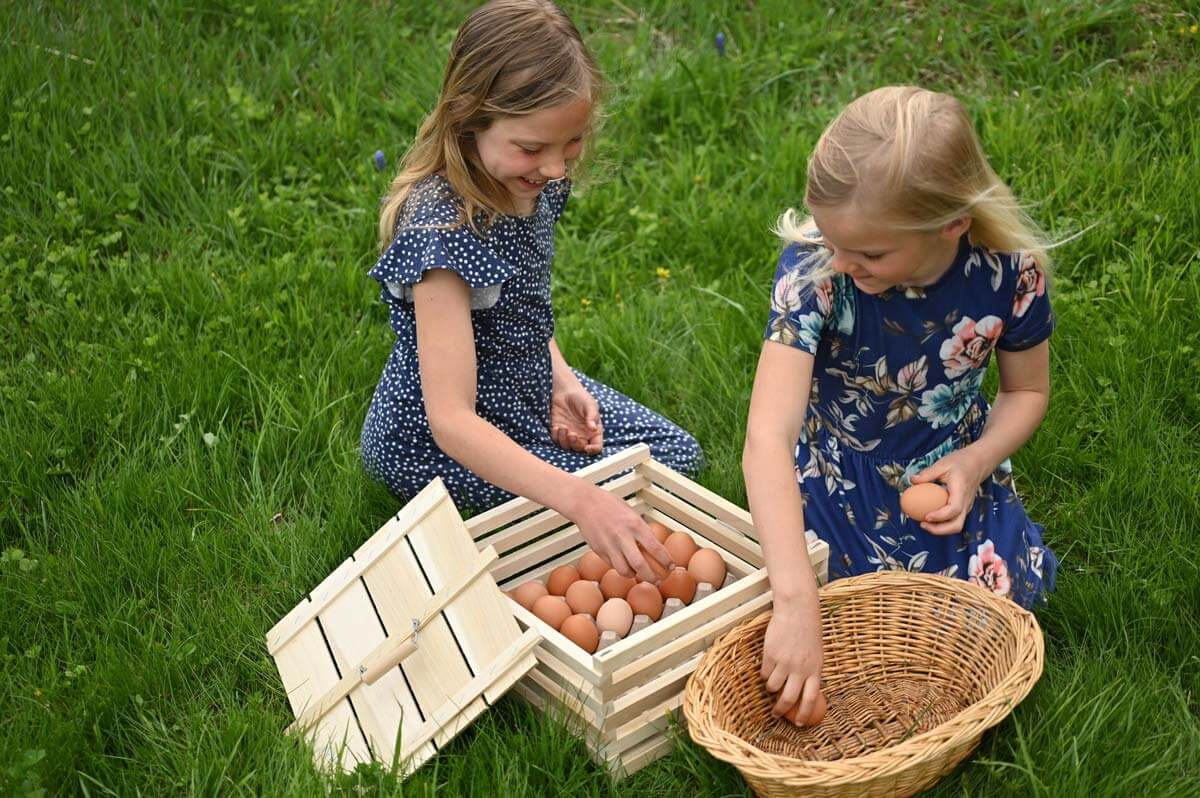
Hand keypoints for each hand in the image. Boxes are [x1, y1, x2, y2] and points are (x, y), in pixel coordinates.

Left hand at [550, 377, 602, 454]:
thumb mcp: (590, 405)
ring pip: (567, 447)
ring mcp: (570, 434)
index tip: (587, 448)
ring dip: (564, 440)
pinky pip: (557, 440)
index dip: (593, 450)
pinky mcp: (559, 431)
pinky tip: (557, 427)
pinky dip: (556, 436)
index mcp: (594, 432)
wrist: (566, 392)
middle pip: (580, 449)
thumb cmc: (581, 398)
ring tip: (563, 427)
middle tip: (572, 434)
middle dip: (576, 444)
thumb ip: (592, 416)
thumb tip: (593, 428)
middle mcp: (583, 436)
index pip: (596, 446)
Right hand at [570, 486, 672, 582]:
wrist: (585, 503)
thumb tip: (653, 545)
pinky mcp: (599, 551)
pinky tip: (625, 566)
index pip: (655, 548)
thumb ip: (641, 529)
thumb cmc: (608, 504)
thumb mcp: (631, 513)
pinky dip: (621, 568)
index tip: (671, 566)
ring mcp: (610, 545)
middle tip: (658, 581)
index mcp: (635, 525)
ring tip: (639, 574)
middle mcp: (623, 536)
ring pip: (625, 571)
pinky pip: (613, 566)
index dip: (666, 561)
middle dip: (652, 577)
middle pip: (640, 565)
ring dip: (635, 576)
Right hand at [761, 596, 823, 722]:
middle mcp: (800, 669)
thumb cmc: (809, 631)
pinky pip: (765, 672)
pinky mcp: (771, 655)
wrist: (797, 611)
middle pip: (789, 698)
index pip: (810, 699)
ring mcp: (785, 663)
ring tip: (772, 680)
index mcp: (815, 670)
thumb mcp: (817, 653)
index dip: (805, 714)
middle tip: (776, 713)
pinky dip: (765, 672)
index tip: (800, 724)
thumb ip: (811, 671)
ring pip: (773, 686)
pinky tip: (769, 663)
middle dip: (780, 710)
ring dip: (771, 687)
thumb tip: (806, 691)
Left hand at [910, 446, 989, 534]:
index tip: (926, 517)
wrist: (978, 462)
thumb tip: (912, 481)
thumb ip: (928, 473)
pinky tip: (930, 516)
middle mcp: (966, 502)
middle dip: (939, 530)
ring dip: (940, 529)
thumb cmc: (961, 462)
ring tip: (924, 523)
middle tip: (922, 524)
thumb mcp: (943, 464)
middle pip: (957, 525)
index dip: (940, 516)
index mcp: (961, 491)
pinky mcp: (963, 508)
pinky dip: (943, 523)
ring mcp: (966, 507)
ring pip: (956, 525)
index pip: (954, 509)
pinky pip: (954, 520)